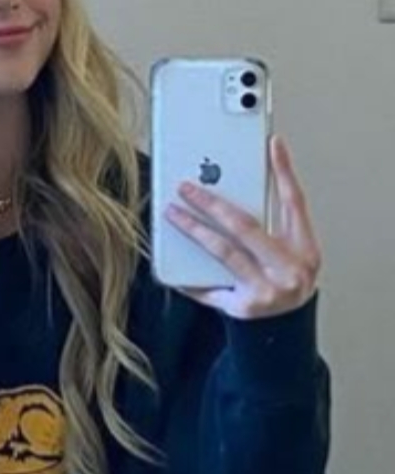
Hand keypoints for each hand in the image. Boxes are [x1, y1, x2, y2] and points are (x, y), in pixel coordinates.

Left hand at [164, 135, 321, 319]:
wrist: (286, 328)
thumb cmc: (285, 280)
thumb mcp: (294, 249)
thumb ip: (276, 219)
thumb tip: (248, 178)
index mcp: (305, 250)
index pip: (294, 202)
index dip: (284, 171)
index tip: (271, 144)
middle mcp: (287, 270)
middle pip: (246, 227)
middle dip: (213, 204)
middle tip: (188, 187)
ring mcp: (265, 290)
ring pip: (222, 252)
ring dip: (193, 229)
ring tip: (173, 213)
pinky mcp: (242, 308)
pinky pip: (208, 287)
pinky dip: (187, 273)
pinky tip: (169, 258)